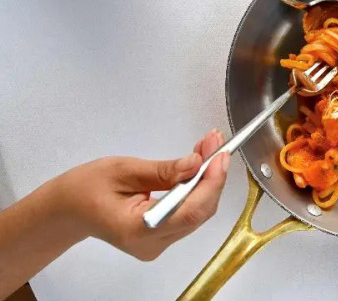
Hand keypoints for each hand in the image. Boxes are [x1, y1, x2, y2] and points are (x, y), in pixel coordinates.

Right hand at [54, 129, 229, 259]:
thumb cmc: (86, 188)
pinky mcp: (162, 237)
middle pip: (199, 213)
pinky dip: (198, 188)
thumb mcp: (124, 170)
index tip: (219, 155)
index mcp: (137, 230)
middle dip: (212, 176)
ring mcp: (158, 244)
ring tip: (208, 148)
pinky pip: (189, 212)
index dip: (210, 183)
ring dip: (208, 179)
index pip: (189, 211)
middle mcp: (151, 244)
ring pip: (198, 212)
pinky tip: (199, 166)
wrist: (68, 208)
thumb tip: (195, 163)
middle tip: (215, 143)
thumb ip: (163, 170)